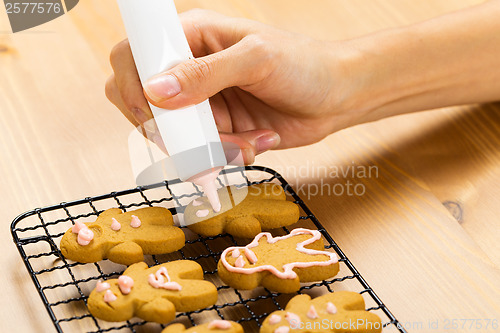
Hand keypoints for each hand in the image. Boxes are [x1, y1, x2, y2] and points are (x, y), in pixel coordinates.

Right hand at [106, 9, 357, 163]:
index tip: (157, 112)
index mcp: (191, 36)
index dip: (133, 86)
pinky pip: (201, 154)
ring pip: (174, 139)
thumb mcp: (258, 59)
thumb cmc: (305, 64)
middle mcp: (189, 71)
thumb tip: (155, 90)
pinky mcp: (217, 131)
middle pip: (143, 105)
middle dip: (172, 131)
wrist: (336, 98)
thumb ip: (206, 73)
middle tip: (205, 137)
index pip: (133, 55)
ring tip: (247, 140)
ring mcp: (201, 104)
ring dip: (208, 150)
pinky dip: (225, 158)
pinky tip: (256, 142)